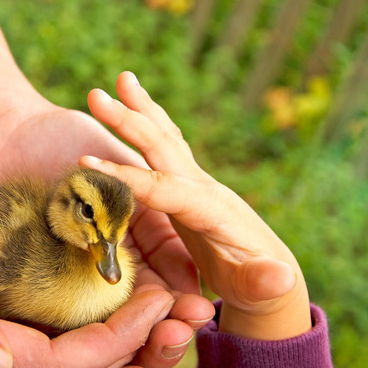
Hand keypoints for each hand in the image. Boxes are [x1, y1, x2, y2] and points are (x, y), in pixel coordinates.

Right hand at [81, 72, 311, 340]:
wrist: (271, 269)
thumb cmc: (258, 284)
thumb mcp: (261, 290)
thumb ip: (264, 285)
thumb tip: (282, 279)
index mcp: (210, 210)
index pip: (163, 188)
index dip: (125, 176)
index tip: (85, 163)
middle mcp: (202, 187)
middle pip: (162, 146)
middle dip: (129, 121)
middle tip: (95, 95)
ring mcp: (196, 180)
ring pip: (165, 136)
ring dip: (142, 108)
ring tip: (122, 78)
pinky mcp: (189, 182)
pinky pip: (166, 145)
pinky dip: (149, 122)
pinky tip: (136, 107)